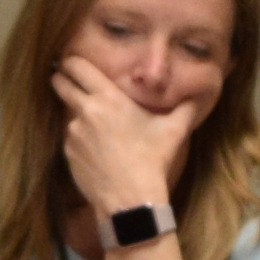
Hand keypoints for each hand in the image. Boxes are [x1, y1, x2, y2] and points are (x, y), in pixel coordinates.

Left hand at [51, 53, 207, 227]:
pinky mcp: (67, 153)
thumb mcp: (174, 131)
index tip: (73, 63)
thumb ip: (186, 108)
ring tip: (96, 126)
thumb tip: (199, 95)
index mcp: (107, 98)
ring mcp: (73, 133)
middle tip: (69, 81)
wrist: (130, 198)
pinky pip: (70, 138)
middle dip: (62, 79)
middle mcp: (85, 111)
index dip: (71, 62)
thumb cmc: (152, 160)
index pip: (77, 66)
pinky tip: (96, 150)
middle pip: (60, 83)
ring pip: (67, 113)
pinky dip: (79, 139)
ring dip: (76, 114)